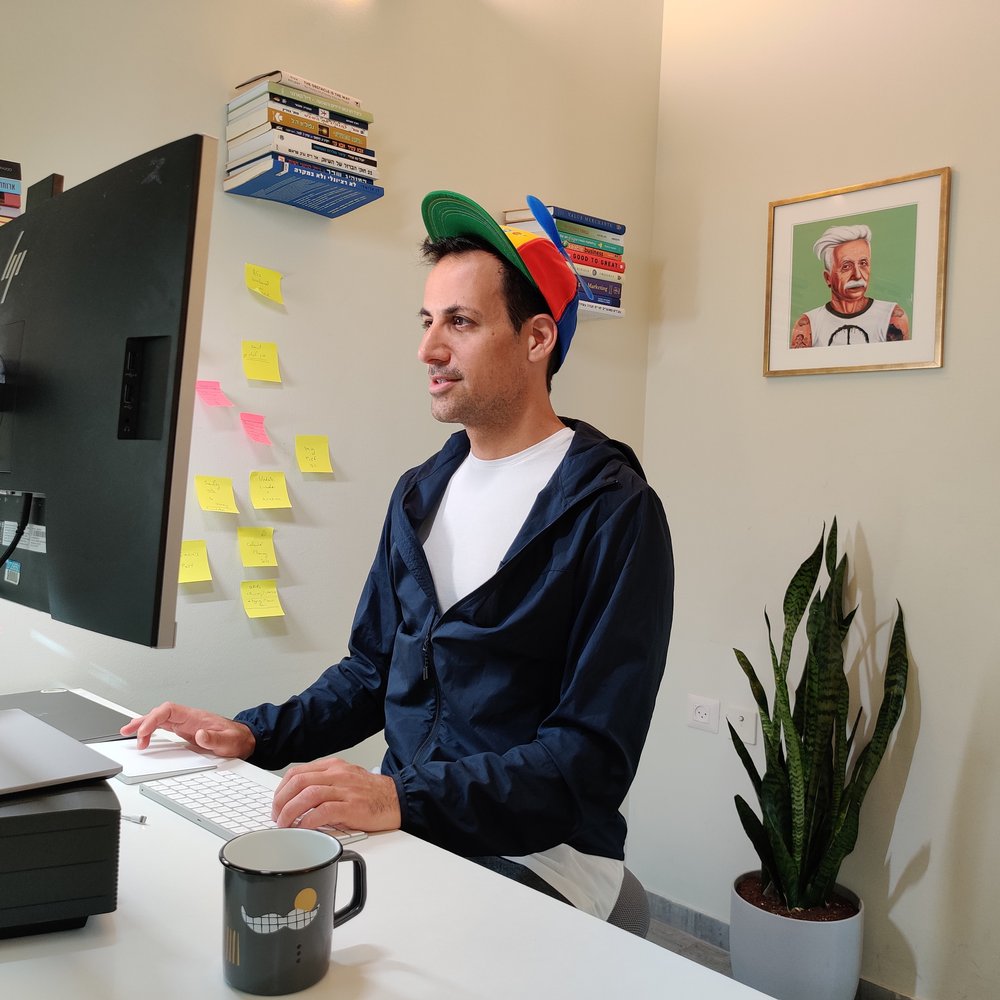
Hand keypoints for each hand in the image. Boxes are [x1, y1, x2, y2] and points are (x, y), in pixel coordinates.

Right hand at [120, 702, 255, 757]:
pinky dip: (151, 730)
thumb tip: (200, 734)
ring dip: (143, 724)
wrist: (244, 739)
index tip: (144, 732)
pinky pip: (164, 726)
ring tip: (126, 731)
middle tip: (128, 732)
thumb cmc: (236, 738)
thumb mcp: (228, 741)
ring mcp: (186, 723)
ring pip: (160, 719)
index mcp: (195, 717)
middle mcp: (188, 718)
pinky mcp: (185, 730)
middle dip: (142, 721)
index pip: (168, 710)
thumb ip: (214, 739)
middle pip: (160, 713)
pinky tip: (144, 735)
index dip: (153, 718)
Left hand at [272, 758, 400, 833]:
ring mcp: (345, 789)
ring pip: (308, 795)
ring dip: (290, 811)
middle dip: (280, 801)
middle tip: (276, 817)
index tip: (277, 803)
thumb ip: (324, 784)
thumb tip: (298, 799)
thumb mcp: (346, 779)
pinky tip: (303, 828)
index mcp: (333, 767)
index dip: (281, 789)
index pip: (298, 772)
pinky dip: (308, 820)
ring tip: (284, 825)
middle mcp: (337, 774)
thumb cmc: (372, 793)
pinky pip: (324, 811)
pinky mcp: (352, 806)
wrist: (397, 798)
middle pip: (299, 782)